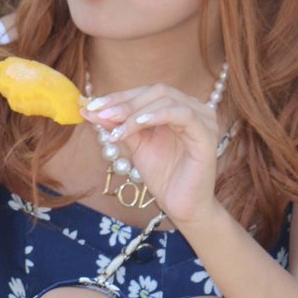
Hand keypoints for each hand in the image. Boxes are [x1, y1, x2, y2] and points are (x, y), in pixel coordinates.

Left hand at [83, 83, 223, 227]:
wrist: (182, 206)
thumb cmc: (163, 176)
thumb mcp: (136, 146)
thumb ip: (118, 126)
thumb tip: (90, 110)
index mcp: (178, 108)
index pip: (147, 92)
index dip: (119, 97)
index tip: (92, 106)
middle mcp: (194, 109)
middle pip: (157, 91)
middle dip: (125, 102)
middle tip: (101, 114)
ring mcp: (203, 120)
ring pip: (167, 100)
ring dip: (136, 112)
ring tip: (116, 129)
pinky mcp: (207, 135)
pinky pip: (182, 115)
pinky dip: (157, 115)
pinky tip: (138, 124)